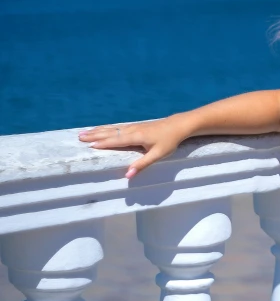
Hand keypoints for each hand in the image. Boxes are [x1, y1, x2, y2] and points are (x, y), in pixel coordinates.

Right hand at [78, 114, 194, 178]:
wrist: (178, 125)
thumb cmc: (170, 141)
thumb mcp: (158, 154)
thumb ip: (142, 164)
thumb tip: (128, 175)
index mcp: (136, 136)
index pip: (116, 140)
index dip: (103, 143)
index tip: (89, 146)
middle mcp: (132, 130)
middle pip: (110, 132)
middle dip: (94, 135)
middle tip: (79, 137)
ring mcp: (133, 126)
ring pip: (112, 129)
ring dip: (98, 130)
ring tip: (84, 132)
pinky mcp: (136, 126)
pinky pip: (117, 127)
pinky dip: (106, 128)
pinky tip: (101, 130)